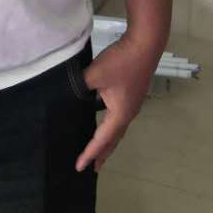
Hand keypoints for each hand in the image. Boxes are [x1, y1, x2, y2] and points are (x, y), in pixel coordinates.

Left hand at [75, 34, 164, 173]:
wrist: (145, 43)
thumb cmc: (121, 61)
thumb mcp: (95, 75)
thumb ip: (78, 87)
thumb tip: (67, 95)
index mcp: (120, 114)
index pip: (101, 139)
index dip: (90, 153)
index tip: (79, 167)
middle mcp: (128, 113)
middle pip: (113, 139)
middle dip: (103, 153)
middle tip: (93, 168)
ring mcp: (132, 104)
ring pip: (117, 128)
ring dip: (107, 140)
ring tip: (98, 150)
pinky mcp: (132, 94)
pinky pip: (118, 116)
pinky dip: (109, 125)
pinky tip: (101, 119)